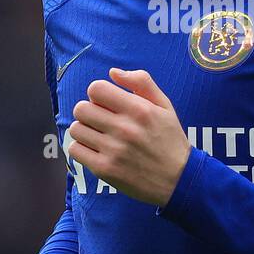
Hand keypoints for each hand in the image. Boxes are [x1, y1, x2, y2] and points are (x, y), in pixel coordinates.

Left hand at [67, 68, 190, 206]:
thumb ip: (142, 82)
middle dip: (89, 111)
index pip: (96, 89)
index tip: (106, 104)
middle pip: (81, 108)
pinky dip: (81, 148)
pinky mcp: (104, 169)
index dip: (98, 94)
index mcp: (139, 109)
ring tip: (98, 136)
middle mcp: (125, 128)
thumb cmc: (171, 140)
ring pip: (76, 128)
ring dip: (84, 130)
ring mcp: (113, 150)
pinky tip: (95, 150)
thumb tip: (112, 72)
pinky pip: (74, 150)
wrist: (179, 180)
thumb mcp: (165, 106)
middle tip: (100, 120)